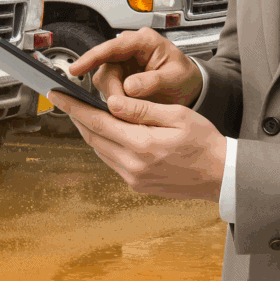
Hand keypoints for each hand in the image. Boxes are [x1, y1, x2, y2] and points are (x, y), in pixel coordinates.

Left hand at [47, 91, 226, 201]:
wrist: (222, 176)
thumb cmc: (205, 143)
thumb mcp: (176, 116)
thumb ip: (140, 109)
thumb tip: (111, 102)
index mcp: (142, 145)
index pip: (96, 122)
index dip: (73, 107)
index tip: (57, 96)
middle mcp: (133, 165)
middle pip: (92, 137)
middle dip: (77, 117)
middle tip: (67, 100)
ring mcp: (133, 178)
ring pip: (99, 150)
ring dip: (90, 131)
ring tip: (84, 112)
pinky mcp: (135, 185)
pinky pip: (111, 161)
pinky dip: (104, 145)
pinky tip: (107, 132)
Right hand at [69, 27, 203, 106]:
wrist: (188, 88)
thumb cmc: (184, 78)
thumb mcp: (175, 78)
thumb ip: (154, 80)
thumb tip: (130, 86)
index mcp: (143, 41)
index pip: (112, 47)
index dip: (91, 58)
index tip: (76, 69)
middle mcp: (128, 50)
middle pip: (105, 68)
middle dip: (111, 90)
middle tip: (121, 107)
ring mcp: (122, 64)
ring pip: (104, 81)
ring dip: (114, 97)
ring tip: (131, 108)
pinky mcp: (118, 78)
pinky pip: (109, 90)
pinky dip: (115, 101)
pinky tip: (125, 108)